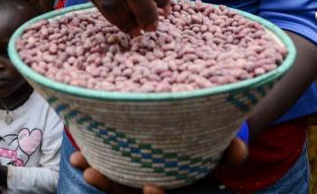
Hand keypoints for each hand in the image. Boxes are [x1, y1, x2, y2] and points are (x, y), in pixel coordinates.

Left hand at [69, 138, 247, 192]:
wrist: (199, 128)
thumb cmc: (212, 141)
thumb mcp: (225, 147)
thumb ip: (231, 151)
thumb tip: (238, 148)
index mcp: (177, 183)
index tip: (151, 187)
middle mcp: (154, 183)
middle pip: (130, 193)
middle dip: (111, 186)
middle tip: (92, 173)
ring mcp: (138, 174)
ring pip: (115, 182)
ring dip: (97, 174)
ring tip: (79, 162)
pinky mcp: (126, 160)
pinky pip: (108, 164)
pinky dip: (92, 158)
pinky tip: (78, 153)